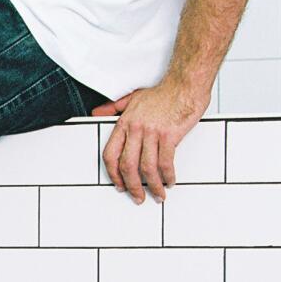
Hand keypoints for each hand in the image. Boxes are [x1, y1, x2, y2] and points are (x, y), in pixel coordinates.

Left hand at [92, 80, 205, 204]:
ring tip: (157, 194)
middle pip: (127, 165)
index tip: (119, 184)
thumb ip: (113, 108)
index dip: (113, 174)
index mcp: (124, 123)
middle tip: (138, 197)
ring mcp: (152, 132)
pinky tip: (170, 181)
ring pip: (147, 167)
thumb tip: (96, 114)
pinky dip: (168, 176)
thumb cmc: (162, 92)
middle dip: (132, 186)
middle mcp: (136, 129)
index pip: (111, 154)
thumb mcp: (131, 98)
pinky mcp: (170, 135)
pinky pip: (166, 162)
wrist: (184, 85)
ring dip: (153, 186)